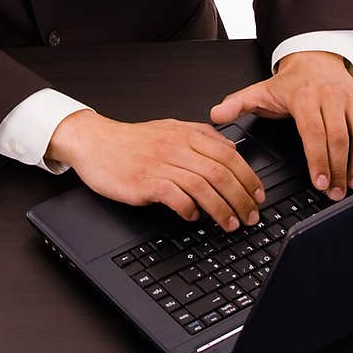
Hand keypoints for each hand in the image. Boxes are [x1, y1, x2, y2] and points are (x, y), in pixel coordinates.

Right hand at [45, 110, 265, 230]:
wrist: (94, 142)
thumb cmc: (129, 140)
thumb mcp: (169, 129)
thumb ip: (200, 137)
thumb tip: (229, 148)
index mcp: (186, 133)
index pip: (229, 154)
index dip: (249, 177)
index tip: (258, 194)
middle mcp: (176, 146)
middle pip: (221, 172)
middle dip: (242, 198)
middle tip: (250, 215)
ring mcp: (161, 164)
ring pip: (203, 186)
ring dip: (221, 209)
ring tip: (230, 224)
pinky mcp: (146, 181)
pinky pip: (176, 198)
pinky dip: (190, 210)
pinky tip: (193, 217)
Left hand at [209, 50, 352, 197]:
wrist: (313, 58)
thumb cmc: (288, 83)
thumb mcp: (258, 91)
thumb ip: (236, 105)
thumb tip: (214, 115)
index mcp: (304, 98)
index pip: (314, 133)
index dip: (319, 160)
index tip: (320, 183)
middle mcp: (331, 97)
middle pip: (340, 138)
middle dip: (339, 169)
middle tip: (336, 193)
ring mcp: (352, 99)